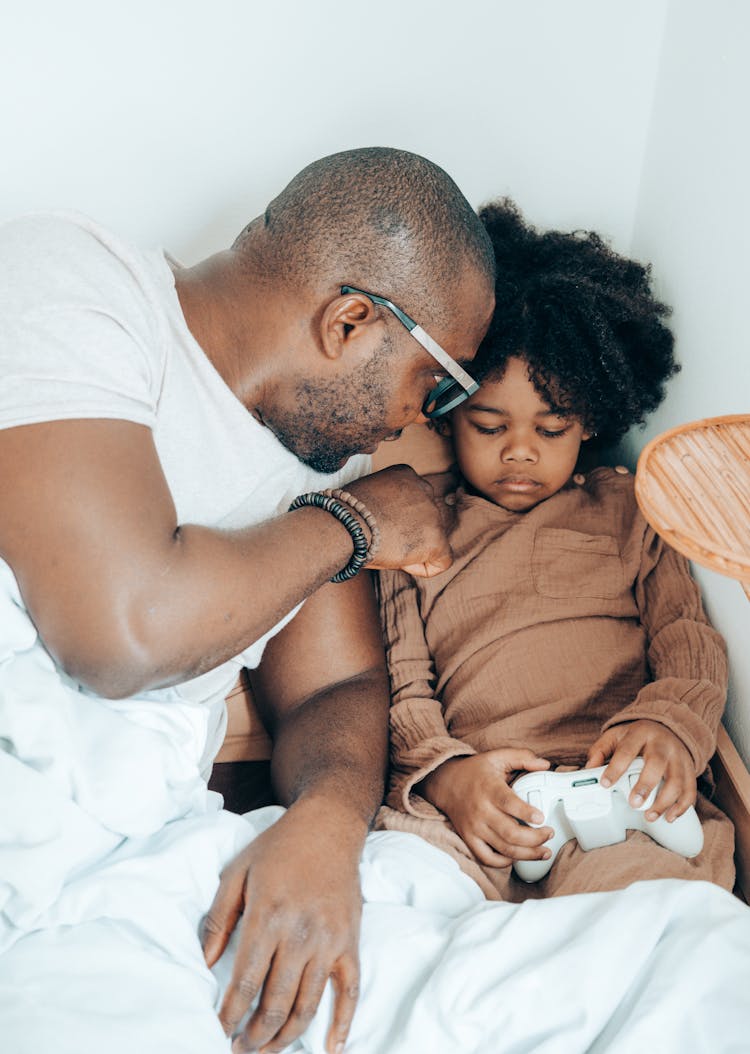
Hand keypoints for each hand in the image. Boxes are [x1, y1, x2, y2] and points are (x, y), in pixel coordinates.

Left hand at [202, 800, 362, 1053]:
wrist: (329, 826)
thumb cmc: (279, 847)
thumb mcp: (238, 871)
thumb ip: (219, 918)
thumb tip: (204, 964)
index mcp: (268, 916)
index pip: (245, 983)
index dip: (229, 1016)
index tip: (218, 1032)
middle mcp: (301, 934)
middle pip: (275, 1003)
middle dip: (254, 1036)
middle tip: (239, 1050)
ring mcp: (330, 941)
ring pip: (307, 1005)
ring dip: (285, 1037)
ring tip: (266, 1051)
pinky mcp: (351, 942)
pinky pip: (350, 990)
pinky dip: (343, 1024)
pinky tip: (330, 1049)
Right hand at [347, 465, 451, 577]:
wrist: (344, 526)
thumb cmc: (344, 515)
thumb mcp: (367, 494)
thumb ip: (385, 500)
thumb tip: (389, 520)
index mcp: (406, 474)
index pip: (414, 499)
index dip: (398, 518)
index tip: (379, 525)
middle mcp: (424, 489)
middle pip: (426, 518)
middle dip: (408, 532)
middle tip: (382, 540)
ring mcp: (433, 514)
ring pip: (433, 538)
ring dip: (413, 549)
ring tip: (387, 550)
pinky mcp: (436, 539)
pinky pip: (443, 560)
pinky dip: (425, 568)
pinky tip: (402, 564)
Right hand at [419, 749, 553, 866]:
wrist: (446, 783)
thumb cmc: (476, 771)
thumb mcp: (498, 757)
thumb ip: (522, 757)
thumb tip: (545, 765)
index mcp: (489, 788)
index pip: (508, 803)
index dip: (526, 813)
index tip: (541, 818)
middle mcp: (481, 810)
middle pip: (510, 833)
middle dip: (535, 838)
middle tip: (549, 834)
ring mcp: (474, 827)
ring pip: (503, 849)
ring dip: (527, 854)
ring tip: (544, 851)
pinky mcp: (469, 839)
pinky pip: (487, 858)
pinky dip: (505, 862)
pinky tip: (518, 856)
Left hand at [586, 719, 696, 821]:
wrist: (666, 727)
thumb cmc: (637, 736)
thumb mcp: (616, 736)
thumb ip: (600, 750)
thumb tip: (589, 769)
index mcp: (640, 733)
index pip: (627, 750)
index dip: (615, 768)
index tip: (605, 784)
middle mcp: (662, 744)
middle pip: (657, 764)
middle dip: (645, 785)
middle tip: (634, 803)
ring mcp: (678, 757)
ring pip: (677, 780)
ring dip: (665, 801)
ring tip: (650, 816)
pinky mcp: (689, 769)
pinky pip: (690, 789)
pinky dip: (682, 806)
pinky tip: (670, 816)